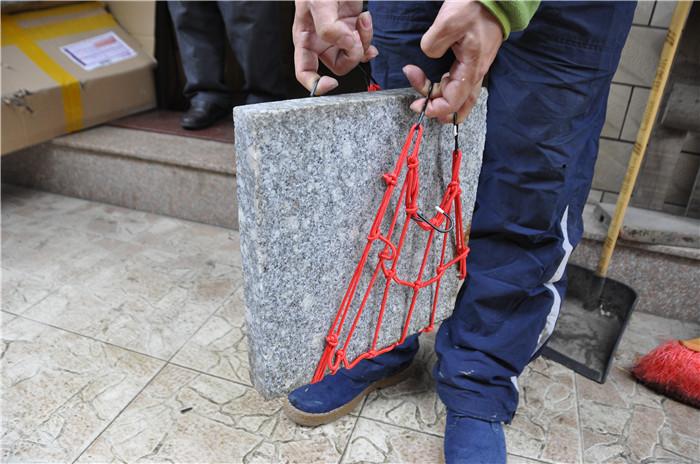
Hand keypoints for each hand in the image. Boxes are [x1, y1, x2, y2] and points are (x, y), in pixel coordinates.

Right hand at [293, 1, 377, 94]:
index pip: (305, 72)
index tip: (331, 84)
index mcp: (305, 39)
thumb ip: (329, 28)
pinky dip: (368, 35)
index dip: (316, 84)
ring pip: (354, 56)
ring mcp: (339, 35)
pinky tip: (364, 20)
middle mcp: (321, 41)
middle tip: (353, 38)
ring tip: (361, 21)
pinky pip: (363, 44)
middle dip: (351, 55)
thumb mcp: (318, 3)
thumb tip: (346, 46)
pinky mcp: (353, 28)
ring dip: (363, 43)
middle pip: (338, 66)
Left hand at [404, 1, 502, 122]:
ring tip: (426, 99)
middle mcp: (475, 72)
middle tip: (418, 103)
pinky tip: (438, 85)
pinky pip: (461, 84)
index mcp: (471, 69)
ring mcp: (476, 67)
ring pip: (461, 96)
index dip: (434, 108)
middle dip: (437, 109)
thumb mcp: (448, 23)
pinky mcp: (473, 60)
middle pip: (458, 105)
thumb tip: (429, 55)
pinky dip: (448, 90)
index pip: (453, 102)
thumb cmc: (475, 7)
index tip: (416, 103)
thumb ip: (433, 45)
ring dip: (443, 101)